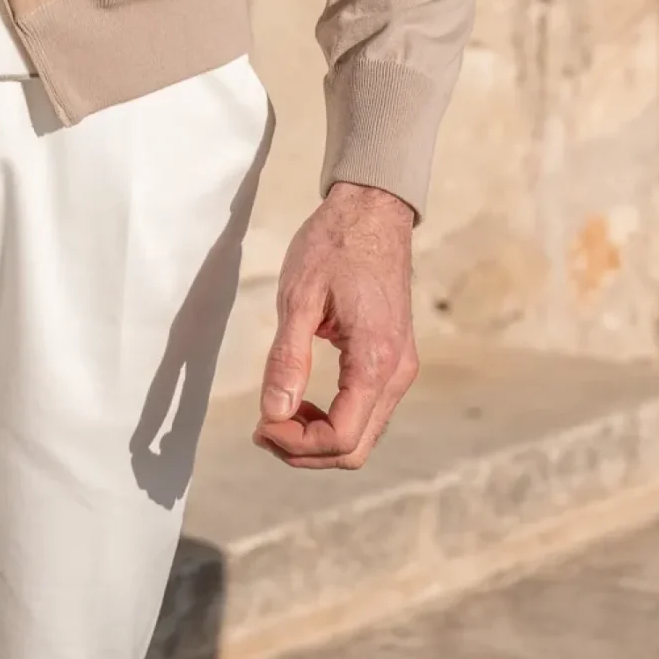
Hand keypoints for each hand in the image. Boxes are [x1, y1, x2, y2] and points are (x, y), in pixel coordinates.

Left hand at [254, 181, 416, 469]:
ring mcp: (399, 368)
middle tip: (262, 427)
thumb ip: (287, 359)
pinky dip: (333, 418)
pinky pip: (366, 411)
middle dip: (303, 449)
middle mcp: (396, 373)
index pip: (340, 438)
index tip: (259, 423)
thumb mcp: (300, 297)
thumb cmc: (335, 244)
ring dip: (316, 438)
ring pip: (361, 435)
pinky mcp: (393, 360)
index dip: (294, 443)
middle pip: (353, 449)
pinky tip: (301, 400)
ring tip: (276, 415)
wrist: (373, 209)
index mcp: (376, 361)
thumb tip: (272, 415)